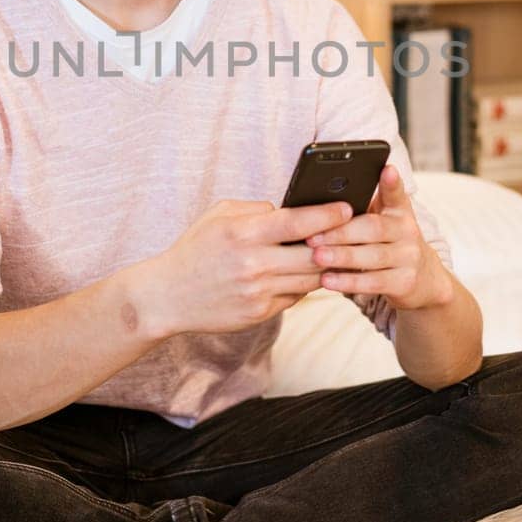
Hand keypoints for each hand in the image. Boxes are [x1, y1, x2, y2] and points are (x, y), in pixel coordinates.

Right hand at [139, 198, 353, 336]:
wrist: (168, 296)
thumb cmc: (196, 248)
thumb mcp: (220, 215)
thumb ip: (257, 210)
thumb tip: (294, 210)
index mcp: (243, 232)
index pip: (297, 222)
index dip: (328, 214)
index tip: (347, 208)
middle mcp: (253, 264)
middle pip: (313, 254)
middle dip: (336, 243)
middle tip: (353, 233)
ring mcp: (258, 292)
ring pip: (310, 278)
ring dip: (325, 266)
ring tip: (336, 253)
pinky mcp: (259, 313)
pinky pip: (295, 297)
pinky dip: (303, 284)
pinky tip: (304, 274)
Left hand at [304, 165, 452, 311]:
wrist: (423, 280)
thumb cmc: (387, 245)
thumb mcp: (382, 222)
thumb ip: (360, 210)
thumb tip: (321, 203)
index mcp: (399, 211)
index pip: (396, 193)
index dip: (392, 182)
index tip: (387, 168)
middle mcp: (408, 231)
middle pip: (374, 228)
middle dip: (341, 232)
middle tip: (312, 235)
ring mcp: (409, 257)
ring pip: (373, 256)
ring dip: (342, 256)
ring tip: (316, 256)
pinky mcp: (406, 282)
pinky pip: (374, 282)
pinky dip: (349, 282)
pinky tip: (328, 280)